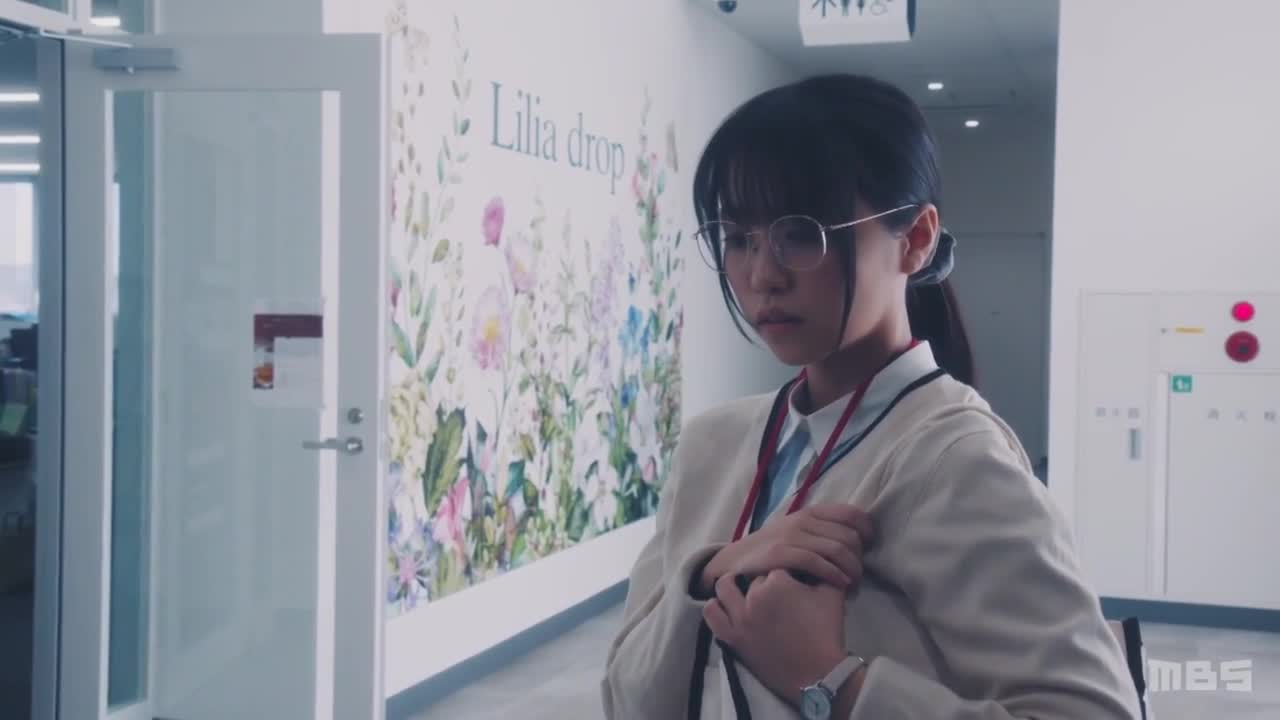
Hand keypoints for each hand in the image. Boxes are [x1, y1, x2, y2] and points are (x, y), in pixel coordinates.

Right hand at [697, 503, 873, 596]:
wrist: (735, 561)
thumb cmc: (772, 549)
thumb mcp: (796, 532)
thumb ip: (822, 530)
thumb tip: (858, 539)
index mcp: (810, 513)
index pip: (851, 514)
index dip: (867, 530)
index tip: (869, 548)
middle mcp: (802, 520)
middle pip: (849, 536)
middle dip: (860, 558)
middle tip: (859, 576)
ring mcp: (790, 537)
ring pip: (837, 550)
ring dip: (852, 570)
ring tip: (853, 584)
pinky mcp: (780, 554)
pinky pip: (817, 562)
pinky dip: (834, 575)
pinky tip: (840, 585)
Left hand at [704, 570, 849, 706]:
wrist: (819, 674)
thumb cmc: (826, 634)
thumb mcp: (832, 595)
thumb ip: (823, 573)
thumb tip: (817, 566)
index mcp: (778, 581)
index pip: (775, 567)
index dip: (785, 576)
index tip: (791, 586)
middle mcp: (755, 595)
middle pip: (753, 578)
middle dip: (765, 585)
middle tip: (777, 598)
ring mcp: (741, 617)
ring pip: (725, 588)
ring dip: (734, 586)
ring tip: (743, 592)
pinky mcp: (733, 637)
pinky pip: (712, 614)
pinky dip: (716, 607)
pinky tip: (727, 608)